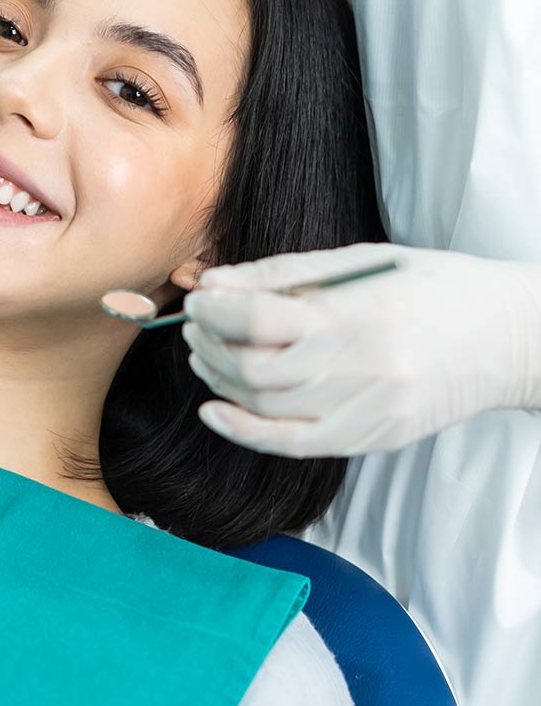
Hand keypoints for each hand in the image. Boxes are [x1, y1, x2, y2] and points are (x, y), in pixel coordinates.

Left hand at [181, 242, 540, 455]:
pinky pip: (292, 445)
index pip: (259, 318)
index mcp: (358, 314)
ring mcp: (367, 411)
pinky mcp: (371, 439)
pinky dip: (245, 431)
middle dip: (209, 345)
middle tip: (196, 326)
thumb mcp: (358, 260)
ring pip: (265, 408)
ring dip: (220, 381)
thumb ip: (281, 273)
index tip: (198, 300)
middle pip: (253, 369)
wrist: (509, 337)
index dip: (214, 310)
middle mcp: (361, 369)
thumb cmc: (433, 285)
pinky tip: (216, 411)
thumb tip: (214, 283)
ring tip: (206, 354)